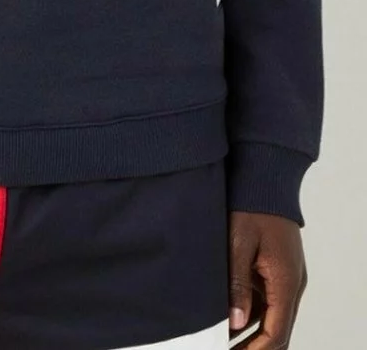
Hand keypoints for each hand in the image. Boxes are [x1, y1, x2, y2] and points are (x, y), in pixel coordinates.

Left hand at [228, 211, 307, 348]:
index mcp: (285, 281)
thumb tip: (235, 321)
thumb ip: (236, 284)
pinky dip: (250, 311)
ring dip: (250, 330)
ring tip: (222, 338)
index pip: (276, 332)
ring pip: (271, 315)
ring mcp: (285, 277)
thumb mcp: (238, 243)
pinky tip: (228, 316)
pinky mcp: (277, 269)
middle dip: (254, 346)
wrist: (265, 179)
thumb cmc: (253, 206)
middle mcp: (290, 284)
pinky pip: (266, 299)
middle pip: (276, 329)